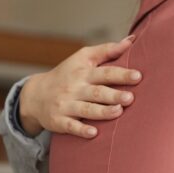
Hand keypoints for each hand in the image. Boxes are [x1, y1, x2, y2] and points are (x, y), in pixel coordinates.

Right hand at [18, 36, 142, 137]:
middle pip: (97, 92)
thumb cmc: (67, 74)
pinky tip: (93, 133)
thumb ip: (107, 50)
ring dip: (102, 112)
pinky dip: (81, 130)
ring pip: (86, 109)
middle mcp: (75, 89)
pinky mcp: (58, 121)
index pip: (104, 72)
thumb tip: (132, 40)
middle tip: (130, 98)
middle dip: (114, 95)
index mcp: (83, 73)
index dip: (121, 74)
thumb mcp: (82, 58)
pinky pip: (70, 126)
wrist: (35, 95)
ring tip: (119, 111)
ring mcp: (66, 105)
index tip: (138, 76)